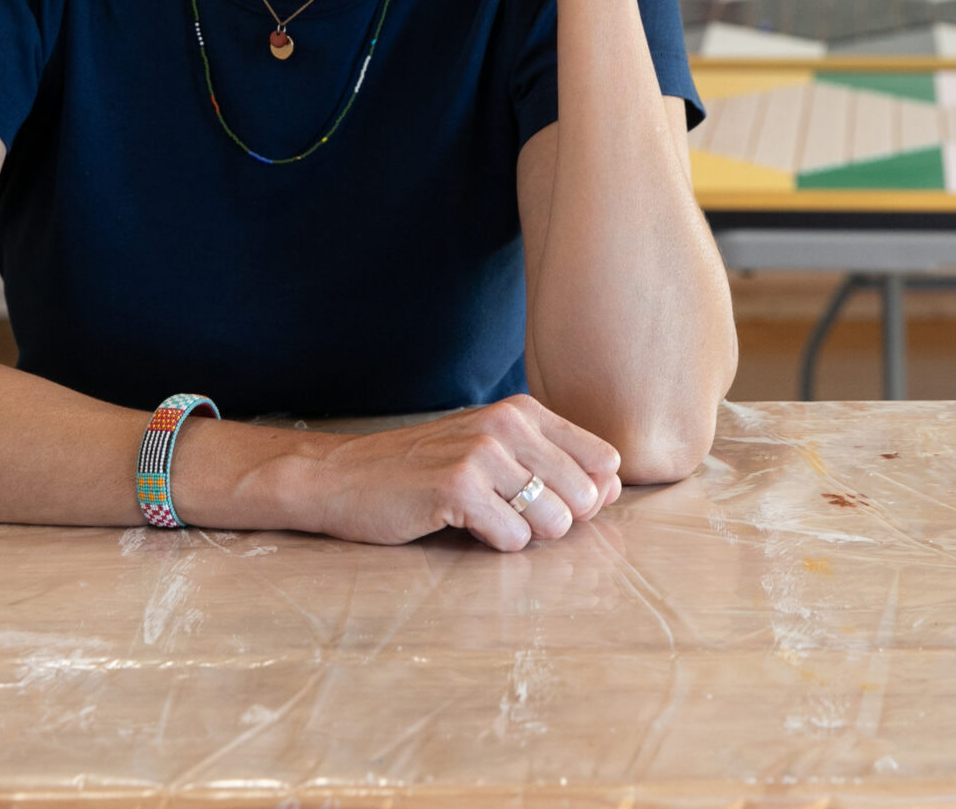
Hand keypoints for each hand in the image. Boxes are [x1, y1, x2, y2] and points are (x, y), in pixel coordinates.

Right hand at [289, 395, 623, 550]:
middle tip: (504, 514)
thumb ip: (552, 464)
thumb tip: (612, 490)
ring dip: (524, 535)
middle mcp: (509, 423)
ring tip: (482, 518)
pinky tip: (460, 524)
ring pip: (555, 522)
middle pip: (586, 498)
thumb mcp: (492, 452)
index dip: (586, 497)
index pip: (605, 462)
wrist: (343, 478)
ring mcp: (483, 452)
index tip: (542, 502)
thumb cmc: (423, 471)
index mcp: (524, 411)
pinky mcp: (457, 486)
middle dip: (555, 522)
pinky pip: (513, 538)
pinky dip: (492, 544)